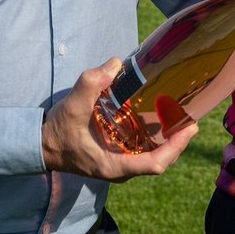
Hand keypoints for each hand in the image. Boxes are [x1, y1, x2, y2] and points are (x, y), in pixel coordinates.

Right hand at [41, 59, 197, 181]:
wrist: (42, 145)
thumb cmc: (58, 131)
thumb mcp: (72, 106)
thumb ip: (91, 83)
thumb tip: (116, 63)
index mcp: (114, 166)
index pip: (154, 164)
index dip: (176, 147)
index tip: (190, 129)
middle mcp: (121, 170)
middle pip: (160, 160)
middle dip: (178, 141)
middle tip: (192, 118)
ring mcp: (119, 165)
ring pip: (153, 156)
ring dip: (169, 140)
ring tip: (181, 116)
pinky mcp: (116, 157)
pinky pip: (144, 151)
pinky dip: (155, 138)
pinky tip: (159, 118)